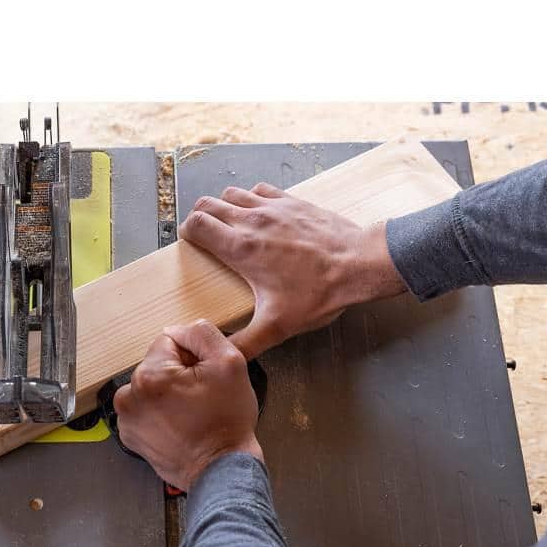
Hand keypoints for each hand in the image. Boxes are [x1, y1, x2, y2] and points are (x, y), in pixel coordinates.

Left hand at [113, 319, 262, 491]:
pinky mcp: (130, 436)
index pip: (169, 341)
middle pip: (157, 364)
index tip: (204, 378)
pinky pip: (145, 409)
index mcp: (149, 375)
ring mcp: (126, 418)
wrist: (221, 470)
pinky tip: (180, 426)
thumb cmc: (227, 421)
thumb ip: (202, 333)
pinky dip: (160, 413)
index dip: (193, 355)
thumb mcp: (230, 363)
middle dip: (179, 375)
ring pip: (151, 387)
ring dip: (168, 394)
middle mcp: (129, 396)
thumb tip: (179, 330)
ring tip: (191, 414)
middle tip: (201, 399)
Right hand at [178, 184, 404, 358]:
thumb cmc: (319, 293)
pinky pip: (259, 190)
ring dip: (223, 207)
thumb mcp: (277, 327)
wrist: (359, 265)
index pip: (197, 225)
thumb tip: (223, 356)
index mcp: (241, 249)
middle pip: (208, 205)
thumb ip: (245, 344)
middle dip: (199, 218)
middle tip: (204, 236)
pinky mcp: (292, 201)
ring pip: (231, 193)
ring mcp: (273, 207)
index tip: (191, 245)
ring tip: (228, 226)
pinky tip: (259, 215)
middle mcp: (252, 221)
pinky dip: (251, 199)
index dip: (188, 233)